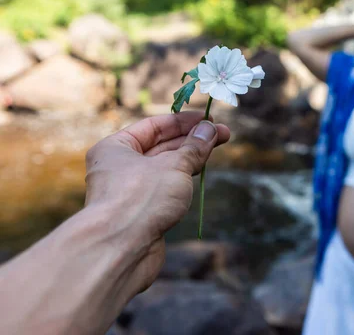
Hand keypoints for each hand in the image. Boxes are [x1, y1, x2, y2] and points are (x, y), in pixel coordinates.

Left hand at [84, 112, 229, 291]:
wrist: (119, 250)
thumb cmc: (141, 198)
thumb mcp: (174, 166)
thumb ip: (194, 147)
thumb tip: (209, 129)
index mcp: (116, 148)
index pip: (154, 126)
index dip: (184, 121)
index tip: (209, 118)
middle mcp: (119, 167)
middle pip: (161, 146)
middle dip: (192, 139)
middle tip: (222, 134)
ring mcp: (130, 192)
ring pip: (165, 169)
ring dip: (190, 159)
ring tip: (214, 150)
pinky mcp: (142, 213)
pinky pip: (166, 189)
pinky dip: (183, 181)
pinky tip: (200, 175)